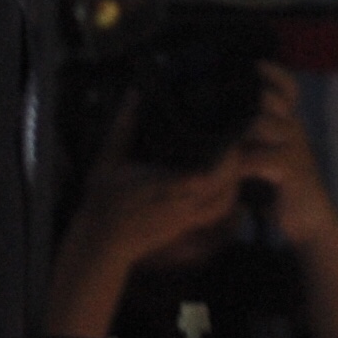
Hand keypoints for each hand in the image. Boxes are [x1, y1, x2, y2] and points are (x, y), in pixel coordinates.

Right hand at [43, 95, 247, 337]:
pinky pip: (217, 212)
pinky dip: (227, 195)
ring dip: (234, 180)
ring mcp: (186, 218)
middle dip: (234, 163)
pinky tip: (225, 180)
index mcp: (164, 186)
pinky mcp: (187, 227)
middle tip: (235, 137)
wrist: (103, 243)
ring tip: (233, 157)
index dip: (224, 157)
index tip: (229, 135)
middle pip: (223, 187)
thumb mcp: (108, 160)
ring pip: (225, 201)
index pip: (205, 174)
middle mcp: (181, 204)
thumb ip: (123, 127)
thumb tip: (134, 93)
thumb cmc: (103, 201)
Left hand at [232, 66, 337, 242]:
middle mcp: (294, 129)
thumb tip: (219, 122)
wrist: (310, 220)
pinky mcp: (292, 170)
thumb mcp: (269, 155)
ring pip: (261, 124)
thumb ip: (253, 137)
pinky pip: (260, 158)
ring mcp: (295, 148)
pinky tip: (226, 170)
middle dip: (245, 100)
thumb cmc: (283, 186)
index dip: (273, 74)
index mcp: (289, 123)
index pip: (287, 88)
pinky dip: (239, 163)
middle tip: (216, 103)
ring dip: (236, 132)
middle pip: (270, 98)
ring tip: (216, 140)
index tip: (253, 65)